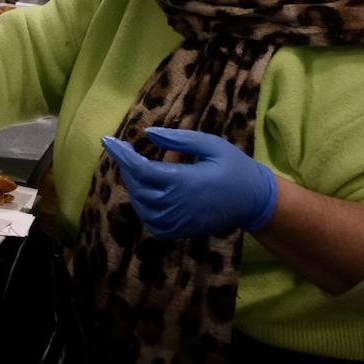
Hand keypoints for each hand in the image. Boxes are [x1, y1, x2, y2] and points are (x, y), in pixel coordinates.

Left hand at [100, 126, 278, 238]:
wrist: (255, 201)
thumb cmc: (235, 168)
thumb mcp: (211, 145)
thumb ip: (179, 139)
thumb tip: (148, 133)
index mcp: (182, 180)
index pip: (140, 170)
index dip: (121, 155)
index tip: (107, 140)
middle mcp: (176, 203)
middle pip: (137, 188)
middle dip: (127, 169)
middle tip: (125, 152)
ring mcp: (179, 220)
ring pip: (142, 208)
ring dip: (134, 189)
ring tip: (136, 171)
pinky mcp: (182, 230)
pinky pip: (153, 225)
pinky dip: (144, 210)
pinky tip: (147, 194)